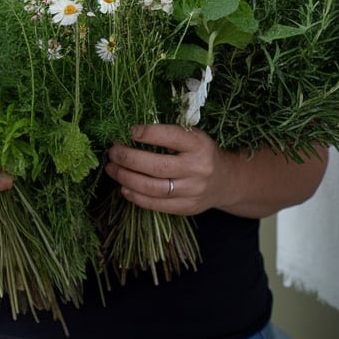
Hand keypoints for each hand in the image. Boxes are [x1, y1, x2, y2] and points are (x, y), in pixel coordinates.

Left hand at [104, 124, 223, 215]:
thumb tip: (131, 133)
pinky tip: (124, 187)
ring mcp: (193, 191)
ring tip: (112, 169)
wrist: (226, 181)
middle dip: (129, 159)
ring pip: (154, 188)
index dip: (149, 134)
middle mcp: (197, 168)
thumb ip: (170, 135)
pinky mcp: (187, 208)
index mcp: (199, 145)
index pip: (172, 137)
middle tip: (112, 152)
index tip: (130, 131)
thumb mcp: (194, 137)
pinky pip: (157, 205)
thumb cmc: (201, 153)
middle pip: (158, 166)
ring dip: (127, 179)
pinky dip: (137, 197)